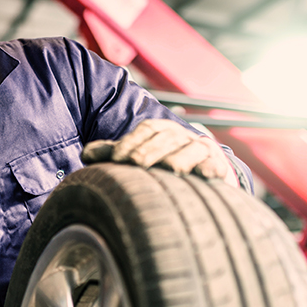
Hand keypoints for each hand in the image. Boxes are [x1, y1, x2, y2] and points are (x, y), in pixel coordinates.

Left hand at [82, 119, 239, 186]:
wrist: (206, 175)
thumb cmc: (164, 167)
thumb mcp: (140, 158)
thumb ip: (115, 154)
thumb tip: (86, 154)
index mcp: (163, 131)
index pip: (147, 129)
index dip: (132, 141)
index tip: (117, 159)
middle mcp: (183, 136)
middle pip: (167, 138)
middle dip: (150, 150)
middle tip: (135, 165)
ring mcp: (203, 150)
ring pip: (191, 149)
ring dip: (178, 158)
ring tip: (168, 170)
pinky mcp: (220, 167)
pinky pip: (215, 165)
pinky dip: (209, 169)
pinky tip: (201, 176)